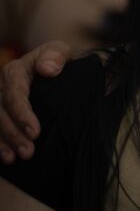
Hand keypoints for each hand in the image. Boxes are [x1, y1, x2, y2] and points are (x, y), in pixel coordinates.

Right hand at [0, 41, 70, 163]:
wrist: (61, 68)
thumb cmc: (62, 61)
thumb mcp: (63, 52)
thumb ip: (56, 56)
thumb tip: (47, 69)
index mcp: (16, 70)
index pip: (14, 92)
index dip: (21, 113)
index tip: (35, 132)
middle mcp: (2, 85)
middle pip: (0, 111)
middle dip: (12, 133)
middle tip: (28, 152)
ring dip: (3, 142)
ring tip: (15, 158)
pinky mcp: (1, 112)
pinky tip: (6, 158)